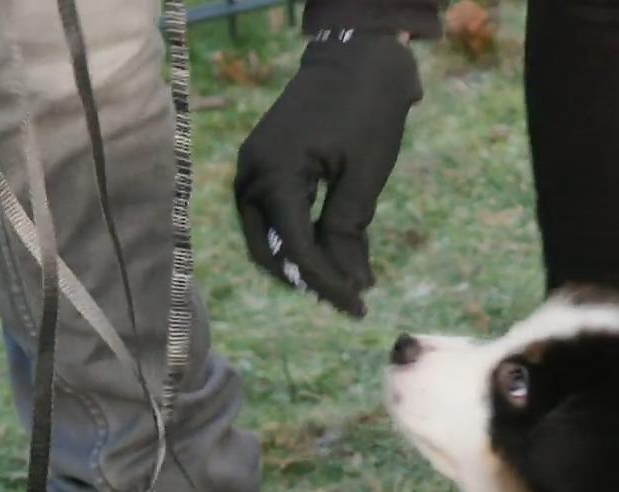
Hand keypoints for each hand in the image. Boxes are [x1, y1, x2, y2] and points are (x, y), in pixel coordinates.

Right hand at [235, 30, 420, 317]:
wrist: (358, 58)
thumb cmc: (367, 111)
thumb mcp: (364, 177)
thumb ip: (348, 231)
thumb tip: (351, 284)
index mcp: (274, 175)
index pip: (296, 249)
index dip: (326, 283)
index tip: (358, 306)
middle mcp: (251, 175)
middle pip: (269, 251)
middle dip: (307, 279)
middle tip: (347, 300)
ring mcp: (252, 169)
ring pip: (266, 236)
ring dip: (300, 262)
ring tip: (341, 282)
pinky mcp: (263, 165)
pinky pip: (272, 215)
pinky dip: (298, 237)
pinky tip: (331, 253)